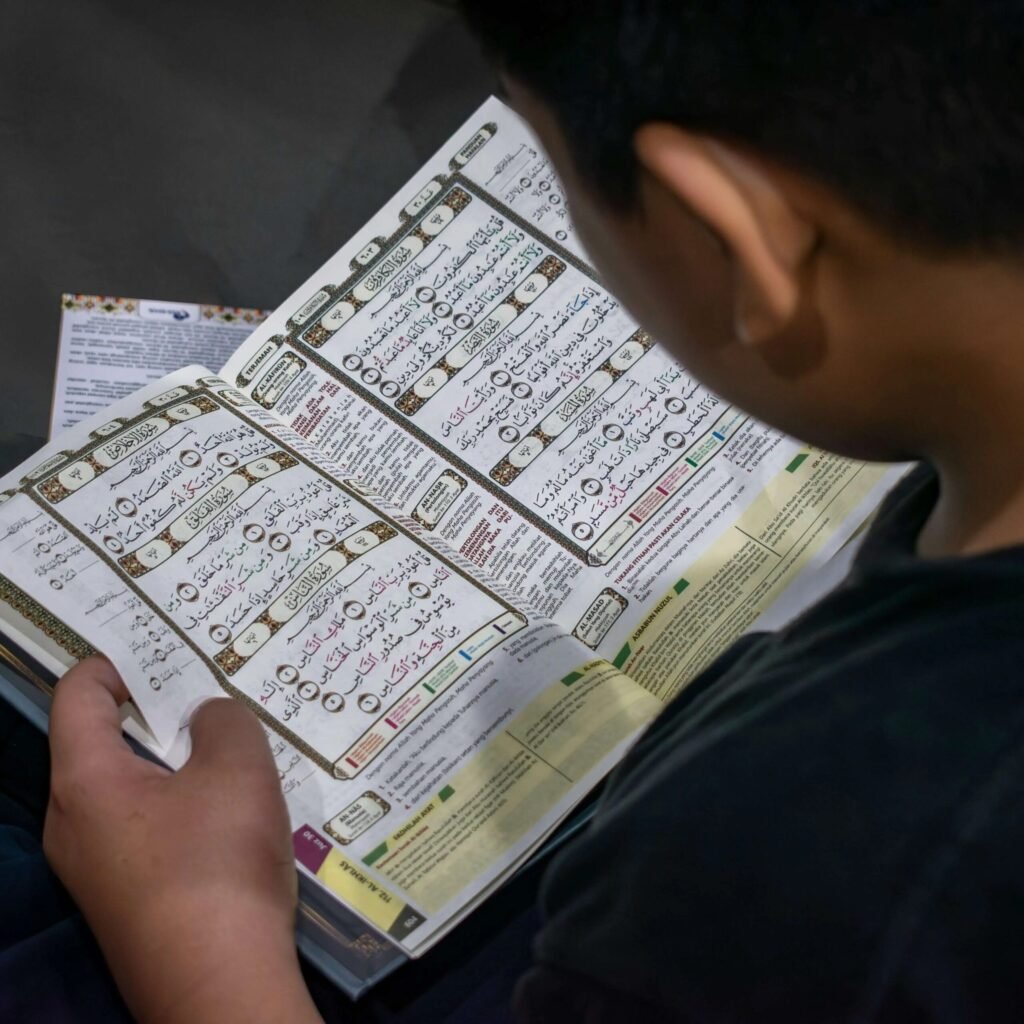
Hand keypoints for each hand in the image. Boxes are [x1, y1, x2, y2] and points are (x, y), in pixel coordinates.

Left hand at [43, 657, 321, 1022]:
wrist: (218, 981)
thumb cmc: (218, 860)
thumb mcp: (238, 768)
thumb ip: (222, 720)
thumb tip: (205, 721)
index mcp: (84, 780)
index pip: (78, 694)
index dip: (115, 660)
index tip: (164, 650)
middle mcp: (72, 822)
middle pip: (100, 740)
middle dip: (153, 710)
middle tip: (206, 692)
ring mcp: (93, 868)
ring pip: (126, 787)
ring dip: (173, 759)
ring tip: (227, 746)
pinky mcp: (123, 899)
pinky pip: (141, 828)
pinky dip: (177, 803)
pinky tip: (228, 810)